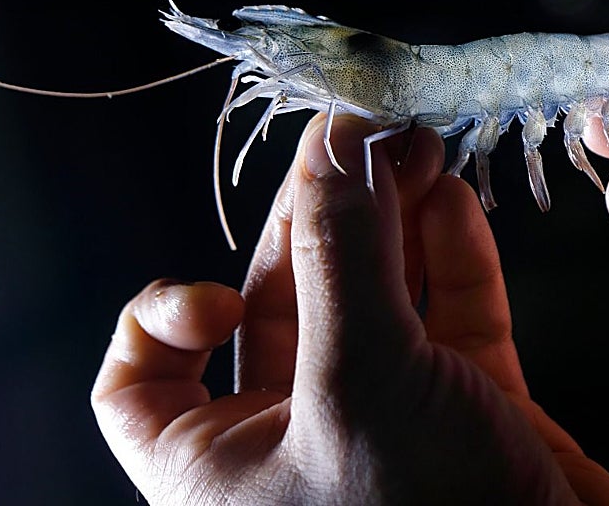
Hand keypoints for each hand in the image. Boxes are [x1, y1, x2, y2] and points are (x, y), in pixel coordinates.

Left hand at [91, 114, 608, 504]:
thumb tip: (338, 151)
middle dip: (320, 218)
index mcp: (221, 470)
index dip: (163, 322)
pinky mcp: (466, 406)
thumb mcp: (361, 385)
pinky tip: (450, 197)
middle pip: (283, 303)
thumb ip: (346, 260)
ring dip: (391, 219)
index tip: (220, 290)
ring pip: (372, 298)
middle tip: (357, 139)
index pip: (141, 387)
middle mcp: (293, 441)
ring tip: (413, 145)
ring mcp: (385, 420)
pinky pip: (446, 316)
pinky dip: (448, 255)